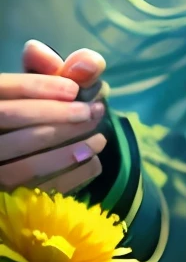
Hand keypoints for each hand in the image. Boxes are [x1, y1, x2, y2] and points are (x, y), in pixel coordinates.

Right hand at [0, 40, 107, 195]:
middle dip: (58, 115)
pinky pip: (39, 189)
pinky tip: (93, 162)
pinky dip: (71, 176)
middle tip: (93, 113)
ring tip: (99, 138)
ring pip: (25, 161)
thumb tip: (90, 61)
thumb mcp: (30, 91)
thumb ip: (51, 70)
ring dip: (68, 148)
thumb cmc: (27, 118)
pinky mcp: (9, 200)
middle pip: (12, 120)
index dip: (36, 86)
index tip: (74, 89)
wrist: (18, 163)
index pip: (1, 89)